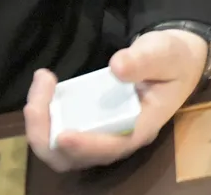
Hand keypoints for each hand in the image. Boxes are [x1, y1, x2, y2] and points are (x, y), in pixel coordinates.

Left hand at [24, 29, 208, 171]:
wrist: (175, 60)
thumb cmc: (173, 59)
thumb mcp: (164, 53)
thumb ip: (143, 60)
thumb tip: (117, 67)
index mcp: (144, 126)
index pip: (113, 148)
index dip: (85, 147)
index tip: (62, 135)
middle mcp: (120, 139)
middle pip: (75, 158)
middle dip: (47, 137)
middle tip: (36, 103)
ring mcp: (101, 135)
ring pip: (61, 151)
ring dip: (41, 127)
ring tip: (40, 86)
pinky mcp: (89, 126)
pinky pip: (59, 134)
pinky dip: (45, 117)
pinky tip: (44, 87)